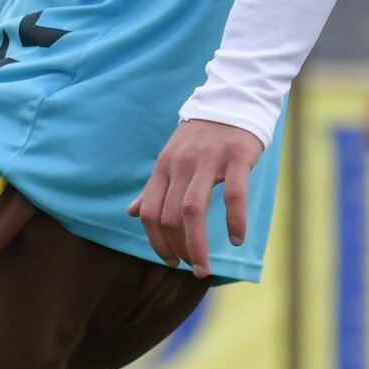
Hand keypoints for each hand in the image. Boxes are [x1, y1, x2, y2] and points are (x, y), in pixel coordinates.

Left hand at [130, 119, 266, 275]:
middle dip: (178, 248)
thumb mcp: (171, 159)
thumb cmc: (202, 137)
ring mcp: (208, 160)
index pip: (149, 212)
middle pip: (170, 216)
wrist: (233, 100)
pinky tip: (237, 239)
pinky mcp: (236, 157)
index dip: (156, 241)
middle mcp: (181, 165)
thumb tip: (131, 212)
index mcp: (163, 168)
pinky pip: (234, 195)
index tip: (170, 260)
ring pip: (194, 210)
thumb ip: (153, 187)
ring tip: (204, 267)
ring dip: (198, 244)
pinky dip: (234, 220)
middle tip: (193, 268)